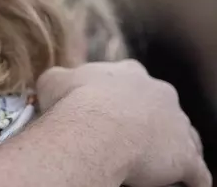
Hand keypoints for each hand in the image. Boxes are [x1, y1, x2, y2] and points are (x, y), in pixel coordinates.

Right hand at [36, 59, 210, 186]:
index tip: (105, 109)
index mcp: (130, 73)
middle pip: (160, 107)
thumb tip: (59, 81)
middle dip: (148, 121)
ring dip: (169, 149)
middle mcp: (159, 92)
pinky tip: (178, 184)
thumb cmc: (71, 103)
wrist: (94, 130)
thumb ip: (62, 77)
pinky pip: (195, 172)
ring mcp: (177, 124)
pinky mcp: (185, 157)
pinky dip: (188, 179)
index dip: (118, 97)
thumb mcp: (53, 80)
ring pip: (181, 137)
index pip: (131, 82)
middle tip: (126, 137)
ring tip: (153, 164)